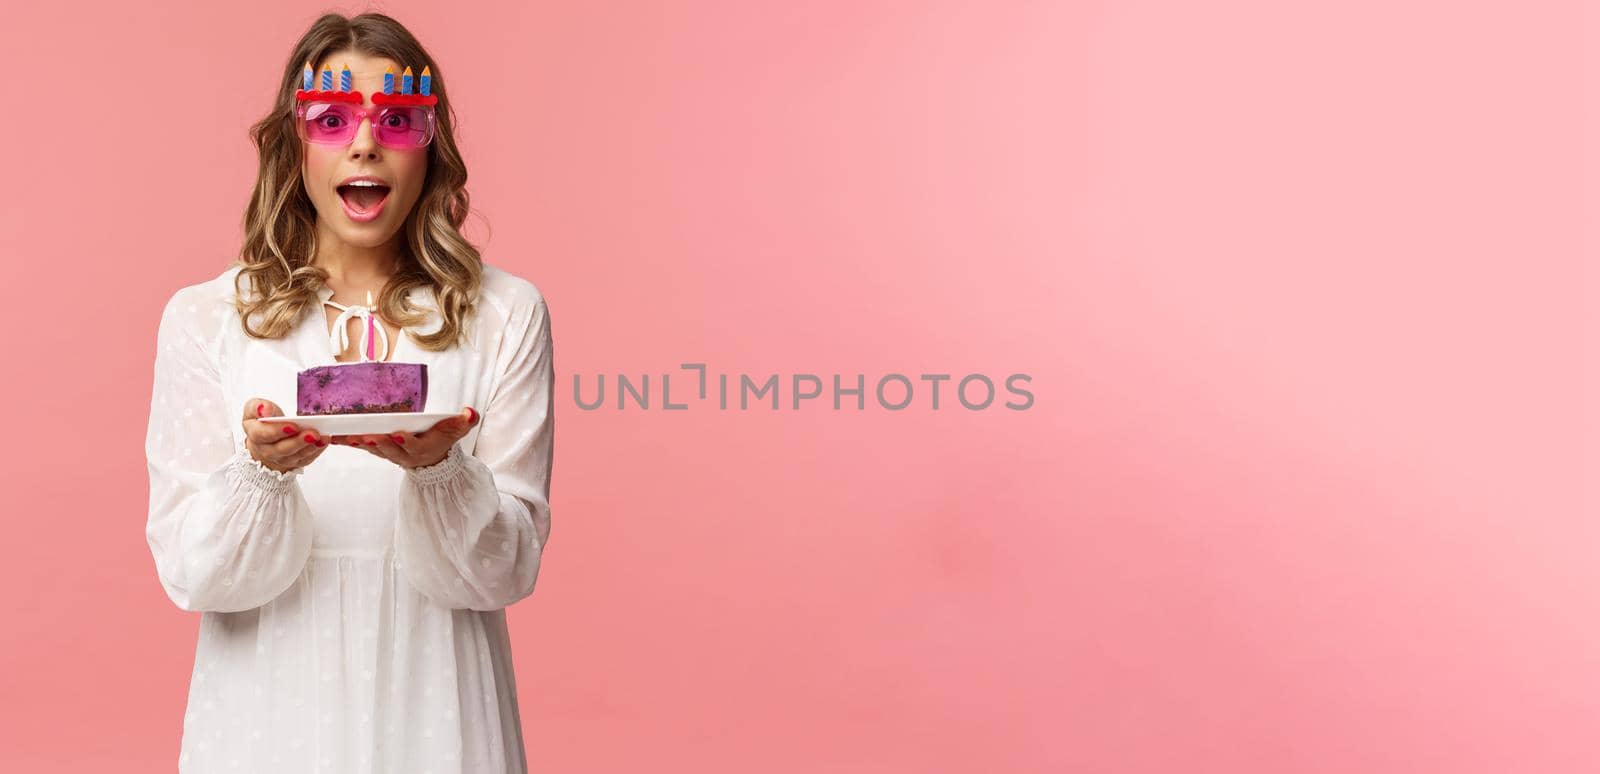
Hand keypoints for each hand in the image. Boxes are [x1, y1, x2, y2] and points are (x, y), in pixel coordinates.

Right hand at [243, 398, 327, 472]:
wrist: (265, 440)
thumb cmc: (261, 422)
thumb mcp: (253, 409)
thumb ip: (257, 407)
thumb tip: (265, 409)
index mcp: (255, 435)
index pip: (263, 435)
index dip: (277, 430)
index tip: (292, 425)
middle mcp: (267, 450)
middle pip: (282, 449)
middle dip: (298, 441)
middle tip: (313, 433)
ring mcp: (282, 458)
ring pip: (296, 456)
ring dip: (310, 447)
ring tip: (322, 437)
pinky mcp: (296, 462)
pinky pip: (306, 458)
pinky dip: (317, 450)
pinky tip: (324, 441)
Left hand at [331, 407, 479, 469]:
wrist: (430, 458)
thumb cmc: (442, 439)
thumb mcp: (456, 431)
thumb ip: (464, 422)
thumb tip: (470, 412)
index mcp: (420, 448)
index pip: (413, 446)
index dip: (405, 441)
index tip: (398, 434)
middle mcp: (402, 454)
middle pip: (388, 449)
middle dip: (377, 443)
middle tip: (367, 436)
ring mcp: (387, 453)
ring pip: (371, 448)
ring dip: (357, 443)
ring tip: (343, 436)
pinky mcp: (376, 449)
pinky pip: (360, 445)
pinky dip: (348, 441)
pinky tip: (333, 435)